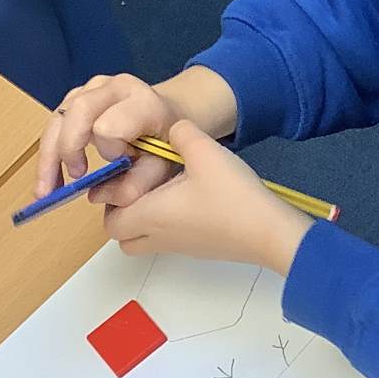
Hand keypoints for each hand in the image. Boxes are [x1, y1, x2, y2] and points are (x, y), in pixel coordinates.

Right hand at [36, 73, 179, 203]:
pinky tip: (50, 176)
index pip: (111, 125)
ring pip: (59, 116)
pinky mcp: (77, 95)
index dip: (109, 150)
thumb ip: (138, 183)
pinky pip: (56, 121)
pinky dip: (49, 150)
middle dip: (68, 149)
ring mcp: (94, 88)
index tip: (119, 162)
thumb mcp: (163, 165)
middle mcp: (115, 88)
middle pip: (77, 112)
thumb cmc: (167, 140)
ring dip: (49, 155)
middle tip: (69, 182)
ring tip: (47, 189)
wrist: (170, 113)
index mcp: (143, 102)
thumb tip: (96, 195)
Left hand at [102, 121, 313, 273]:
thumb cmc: (232, 196)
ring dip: (144, 221)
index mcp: (151, 214)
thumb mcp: (205, 151)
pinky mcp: (199, 249)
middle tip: (139, 185)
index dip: (110, 200)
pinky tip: (190, 200)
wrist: (269, 233)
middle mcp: (159, 235)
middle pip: (122, 236)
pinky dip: (166, 225)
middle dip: (123, 213)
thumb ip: (180, 133)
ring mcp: (179, 247)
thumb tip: (171, 128)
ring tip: (163, 192)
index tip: (125, 176)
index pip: (110, 219)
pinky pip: (167, 241)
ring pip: (144, 241)